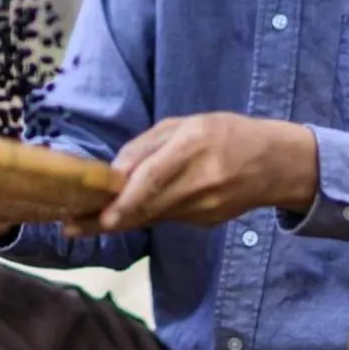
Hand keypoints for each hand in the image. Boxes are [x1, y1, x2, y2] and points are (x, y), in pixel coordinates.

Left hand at [66, 112, 318, 234]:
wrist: (277, 164)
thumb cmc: (226, 134)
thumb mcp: (187, 124)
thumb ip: (148, 146)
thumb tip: (114, 171)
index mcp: (195, 146)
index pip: (155, 178)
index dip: (126, 200)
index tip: (100, 215)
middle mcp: (201, 180)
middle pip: (147, 205)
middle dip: (107, 218)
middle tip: (71, 225)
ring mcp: (206, 207)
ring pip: (153, 216)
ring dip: (119, 220)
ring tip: (83, 223)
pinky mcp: (206, 222)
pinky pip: (167, 218)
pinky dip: (143, 216)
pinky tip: (122, 215)